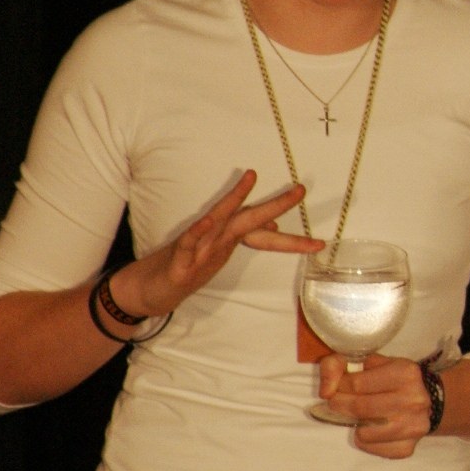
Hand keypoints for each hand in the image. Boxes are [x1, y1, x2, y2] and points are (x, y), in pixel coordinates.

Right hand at [119, 171, 320, 316]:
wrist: (148, 290)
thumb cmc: (186, 268)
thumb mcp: (221, 255)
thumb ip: (247, 238)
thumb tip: (275, 226)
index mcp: (229, 242)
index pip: (266, 236)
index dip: (294, 241)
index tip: (321, 244)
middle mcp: (216, 240)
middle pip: (249, 219)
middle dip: (276, 206)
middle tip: (301, 191)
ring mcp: (196, 248)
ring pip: (217, 221)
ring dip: (232, 201)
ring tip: (248, 180)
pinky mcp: (177, 261)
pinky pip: (188, 243)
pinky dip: (198, 232)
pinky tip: (208, 221)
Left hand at [319, 353, 432, 458]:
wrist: (430, 400)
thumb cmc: (392, 379)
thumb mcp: (368, 362)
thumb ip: (337, 365)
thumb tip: (325, 391)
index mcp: (406, 373)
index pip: (356, 383)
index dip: (339, 386)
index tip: (340, 387)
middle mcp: (414, 400)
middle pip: (359, 407)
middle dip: (340, 405)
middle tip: (339, 402)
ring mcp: (413, 426)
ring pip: (364, 432)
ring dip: (355, 424)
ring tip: (360, 415)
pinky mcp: (407, 448)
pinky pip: (371, 448)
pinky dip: (365, 439)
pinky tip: (372, 428)